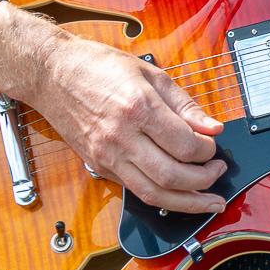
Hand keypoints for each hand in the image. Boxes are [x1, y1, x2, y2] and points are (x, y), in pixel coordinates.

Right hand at [0, 4, 227, 213]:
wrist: (51, 74)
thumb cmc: (99, 66)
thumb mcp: (150, 73)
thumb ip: (185, 105)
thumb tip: (213, 128)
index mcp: (139, 108)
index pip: (184, 145)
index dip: (208, 151)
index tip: (214, 147)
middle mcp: (122, 137)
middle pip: (171, 176)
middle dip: (203, 182)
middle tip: (218, 173)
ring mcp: (107, 155)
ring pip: (152, 194)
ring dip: (186, 203)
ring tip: (208, 201)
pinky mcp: (98, 165)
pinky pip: (134, 190)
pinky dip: (160, 196)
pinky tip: (178, 194)